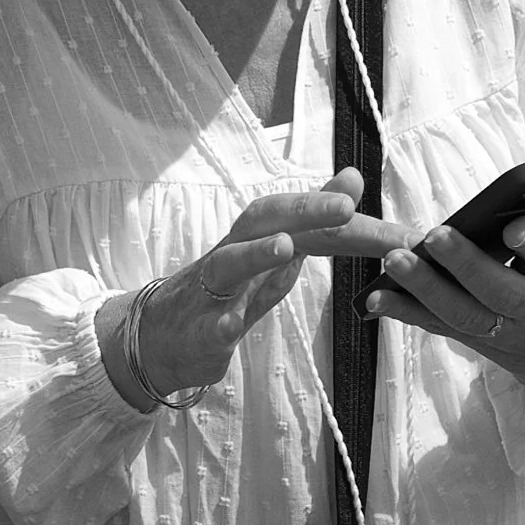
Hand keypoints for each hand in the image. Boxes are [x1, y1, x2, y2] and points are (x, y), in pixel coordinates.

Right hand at [101, 170, 407, 403]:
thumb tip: (351, 183)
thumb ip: (312, 226)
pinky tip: (231, 326)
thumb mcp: (269, 259)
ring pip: (228, 265)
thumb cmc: (220, 296)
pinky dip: (219, 324)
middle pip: (261, 221)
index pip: (292, 214)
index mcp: (251, 241)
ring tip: (285, 247)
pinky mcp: (197, 333)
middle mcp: (230, 257)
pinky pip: (207, 327)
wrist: (155, 341)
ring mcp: (210, 294)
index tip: (368, 204)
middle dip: (302, 210)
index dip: (329, 209)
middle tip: (344, 208)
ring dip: (255, 254)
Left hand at [367, 202, 524, 396]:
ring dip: (425, 290)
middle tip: (436, 237)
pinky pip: (440, 328)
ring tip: (395, 261)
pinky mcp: (477, 341)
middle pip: (501, 290)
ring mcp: (504, 328)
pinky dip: (406, 313)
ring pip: (464, 315)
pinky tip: (376, 297)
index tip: (513, 227)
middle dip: (467, 264)